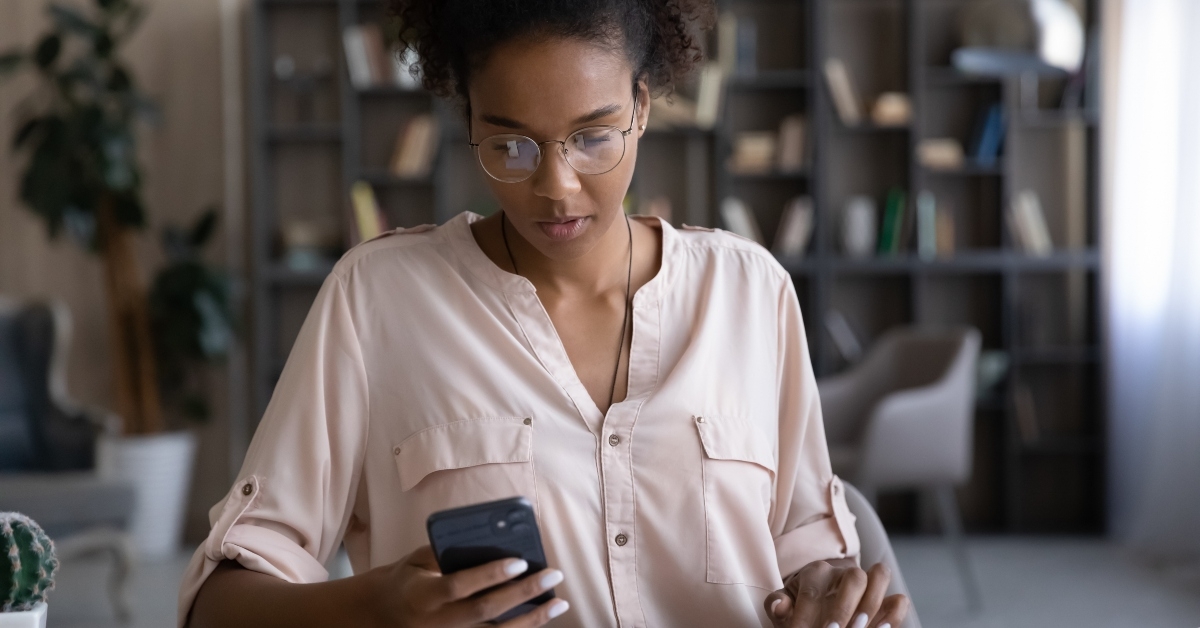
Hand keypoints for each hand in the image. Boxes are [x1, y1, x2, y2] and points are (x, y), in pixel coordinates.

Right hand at [372, 545, 568, 626]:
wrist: (383, 616)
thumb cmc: (407, 580)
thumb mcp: (415, 561)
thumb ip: (445, 553)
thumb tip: (490, 542)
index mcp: (423, 595)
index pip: (459, 585)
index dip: (489, 575)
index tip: (519, 561)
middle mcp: (438, 622)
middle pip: (485, 611)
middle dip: (523, 593)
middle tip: (552, 575)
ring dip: (532, 620)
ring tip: (558, 603)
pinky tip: (541, 619)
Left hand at [763, 559, 907, 627]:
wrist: (822, 601)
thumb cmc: (800, 606)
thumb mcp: (786, 603)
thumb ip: (778, 604)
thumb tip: (779, 606)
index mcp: (816, 572)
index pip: (812, 593)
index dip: (805, 619)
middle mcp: (845, 572)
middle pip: (854, 578)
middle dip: (844, 609)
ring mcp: (868, 583)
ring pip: (880, 577)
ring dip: (872, 606)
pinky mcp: (886, 600)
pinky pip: (898, 600)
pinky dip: (894, 615)